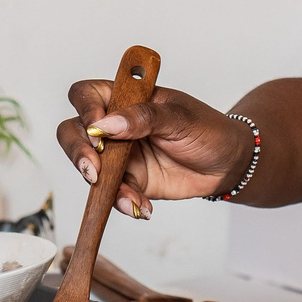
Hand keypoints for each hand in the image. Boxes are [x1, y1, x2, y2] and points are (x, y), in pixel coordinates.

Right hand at [57, 81, 250, 217]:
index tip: (98, 128)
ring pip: (87, 167)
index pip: (86, 94)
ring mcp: (118, 155)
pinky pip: (112, 194)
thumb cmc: (208, 130)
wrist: (228, 165)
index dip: (84, 109)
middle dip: (77, 152)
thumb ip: (144, 118)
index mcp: (125, 98)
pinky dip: (123, 202)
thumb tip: (106, 124)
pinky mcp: (128, 181)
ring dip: (101, 185)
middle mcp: (115, 126)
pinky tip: (142, 207)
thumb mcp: (181, 118)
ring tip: (129, 198)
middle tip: (94, 170)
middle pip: (73, 132)